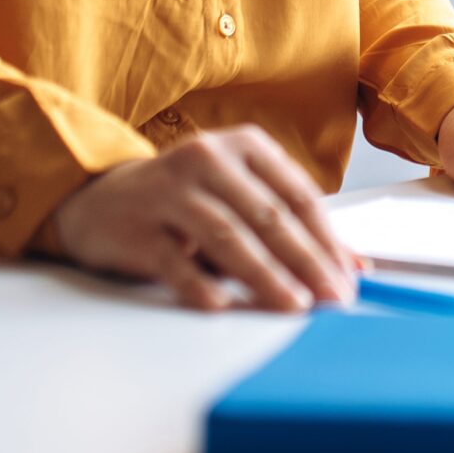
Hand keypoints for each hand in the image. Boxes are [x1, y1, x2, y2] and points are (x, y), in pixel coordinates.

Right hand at [44, 125, 359, 311]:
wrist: (99, 200)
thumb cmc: (185, 201)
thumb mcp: (240, 198)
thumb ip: (292, 227)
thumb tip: (353, 265)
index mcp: (244, 146)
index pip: (298, 195)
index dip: (327, 239)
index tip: (347, 277)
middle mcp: (208, 159)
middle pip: (268, 216)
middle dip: (306, 261)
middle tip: (332, 298)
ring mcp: (169, 191)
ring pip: (227, 236)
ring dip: (265, 275)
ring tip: (293, 306)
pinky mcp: (136, 227)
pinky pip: (174, 260)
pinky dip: (200, 284)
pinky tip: (222, 306)